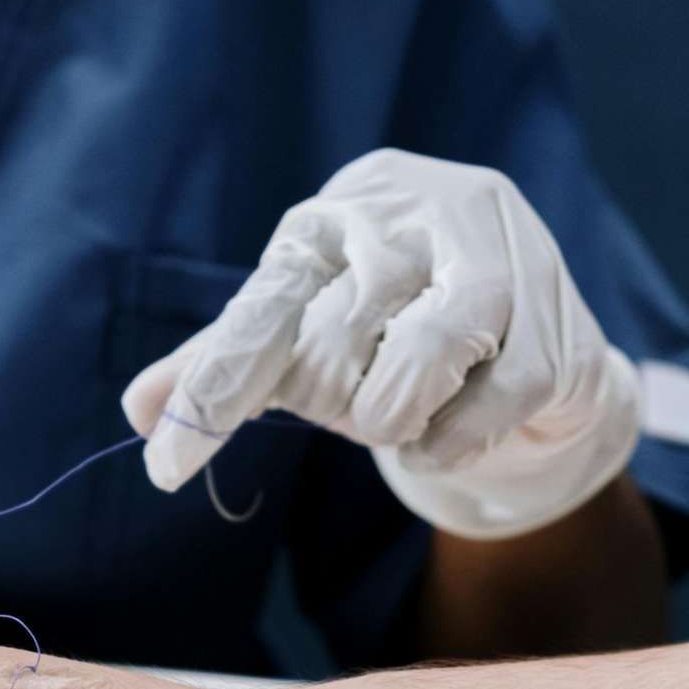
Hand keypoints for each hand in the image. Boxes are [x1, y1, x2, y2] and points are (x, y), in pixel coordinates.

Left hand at [123, 148, 640, 538]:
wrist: (532, 323)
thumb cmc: (389, 319)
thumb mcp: (299, 325)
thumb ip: (223, 360)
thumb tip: (138, 410)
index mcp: (329, 221)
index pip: (258, 314)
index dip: (212, 393)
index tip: (165, 468)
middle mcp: (409, 220)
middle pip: (326, 357)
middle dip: (333, 404)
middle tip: (359, 392)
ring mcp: (493, 261)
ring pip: (404, 380)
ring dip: (389, 421)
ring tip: (401, 407)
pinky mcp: (551, 326)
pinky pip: (478, 416)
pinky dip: (448, 444)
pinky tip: (448, 428)